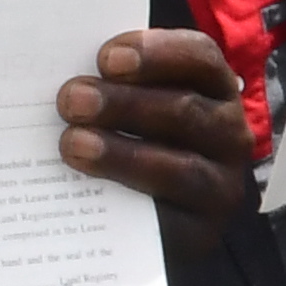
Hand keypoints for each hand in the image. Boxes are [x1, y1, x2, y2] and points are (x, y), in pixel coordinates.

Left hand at [58, 27, 256, 248]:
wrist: (134, 221)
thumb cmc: (124, 141)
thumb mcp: (124, 104)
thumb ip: (106, 83)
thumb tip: (57, 69)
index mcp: (212, 88)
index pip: (200, 58)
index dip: (156, 54)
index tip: (105, 59)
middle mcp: (228, 134)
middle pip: (185, 110)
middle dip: (124, 103)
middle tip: (71, 100)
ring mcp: (220, 185)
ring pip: (181, 168)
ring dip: (122, 153)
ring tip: (72, 144)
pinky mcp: (202, 232)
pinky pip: (170, 220)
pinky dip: (131, 202)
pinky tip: (92, 191)